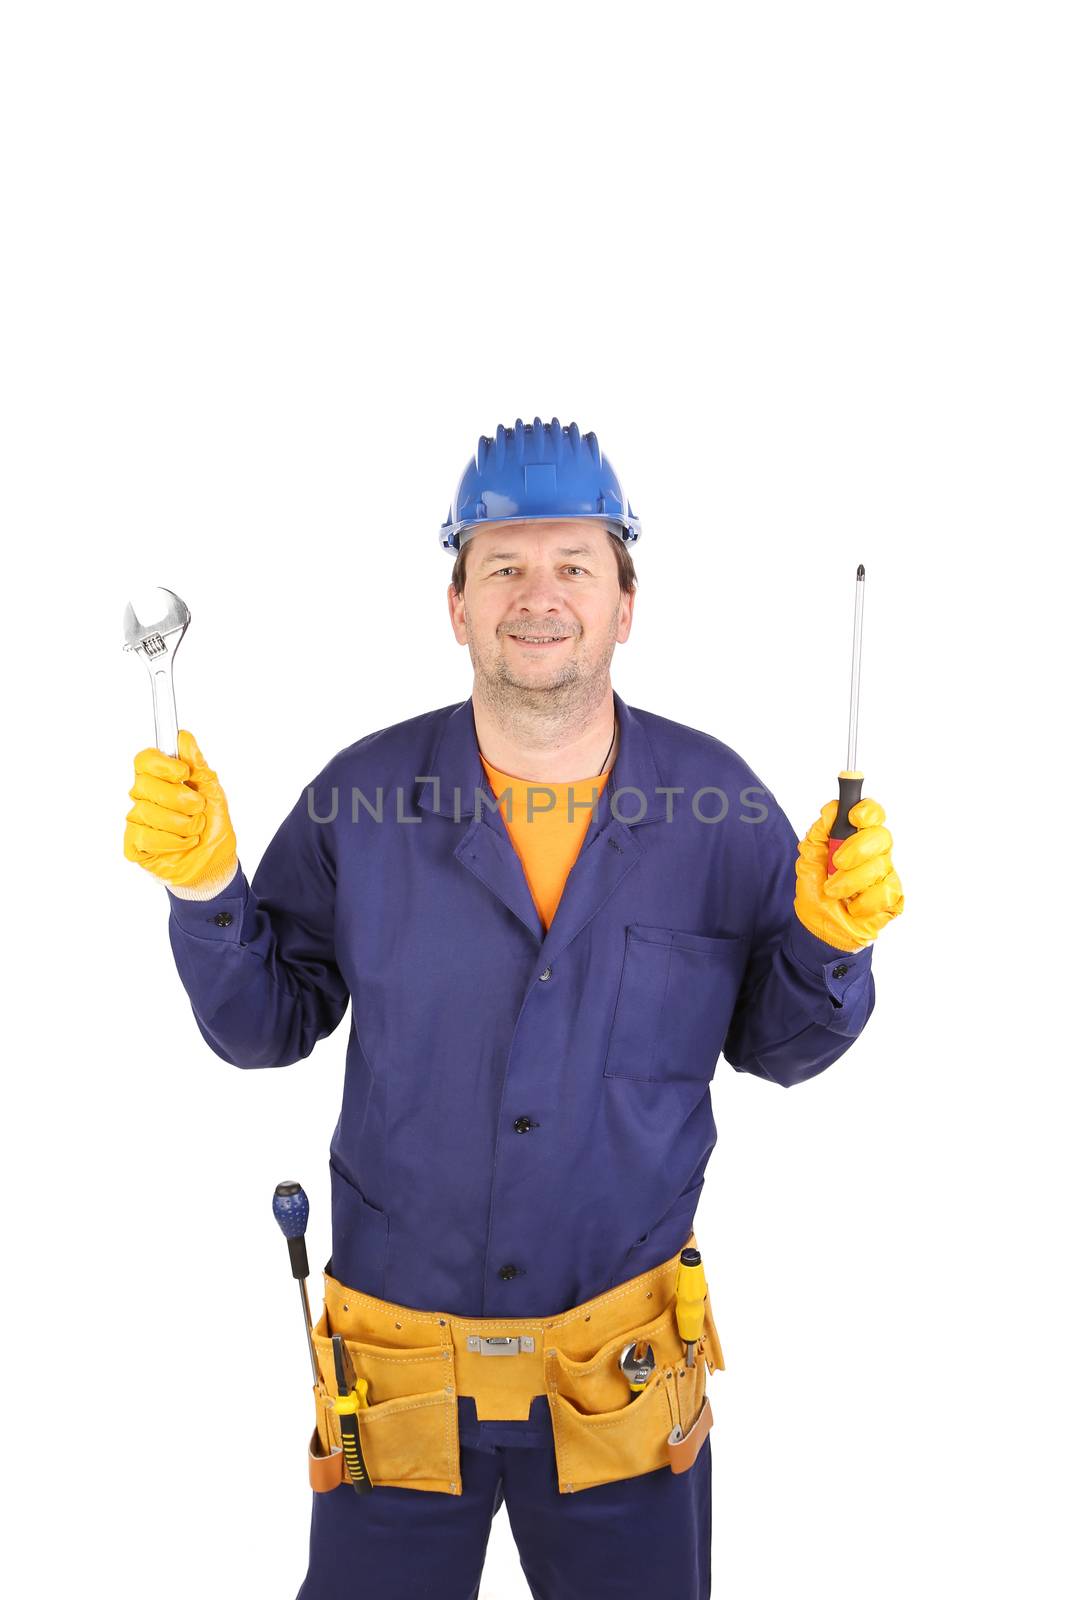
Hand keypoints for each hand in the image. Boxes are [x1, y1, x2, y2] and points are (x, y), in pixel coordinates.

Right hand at [124, 729, 237, 895]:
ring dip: (181, 822)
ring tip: (195, 829)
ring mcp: (138, 822)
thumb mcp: (212, 791)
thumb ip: (197, 765)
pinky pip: (144, 837)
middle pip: (145, 785)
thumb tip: (184, 737)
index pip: (144, 760)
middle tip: (197, 807)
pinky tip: (184, 843)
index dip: (161, 764)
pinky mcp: (135, 846)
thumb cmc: (212, 826)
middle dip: (180, 798)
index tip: (182, 772)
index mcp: (160, 781)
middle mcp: (144, 799)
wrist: (217, 862)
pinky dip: (172, 841)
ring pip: (146, 811)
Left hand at [794, 797, 902, 952]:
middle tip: (836, 863)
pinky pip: (886, 892)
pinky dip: (864, 901)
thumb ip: (819, 832)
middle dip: (857, 849)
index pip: (873, 814)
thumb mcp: (809, 859)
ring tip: (834, 892)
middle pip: (882, 836)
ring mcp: (886, 875)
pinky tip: (853, 907)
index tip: (854, 818)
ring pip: (881, 865)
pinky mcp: (893, 898)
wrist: (818, 928)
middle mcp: (876, 853)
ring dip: (851, 881)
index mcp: (856, 838)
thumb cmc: (816, 891)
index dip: (868, 812)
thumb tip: (831, 809)